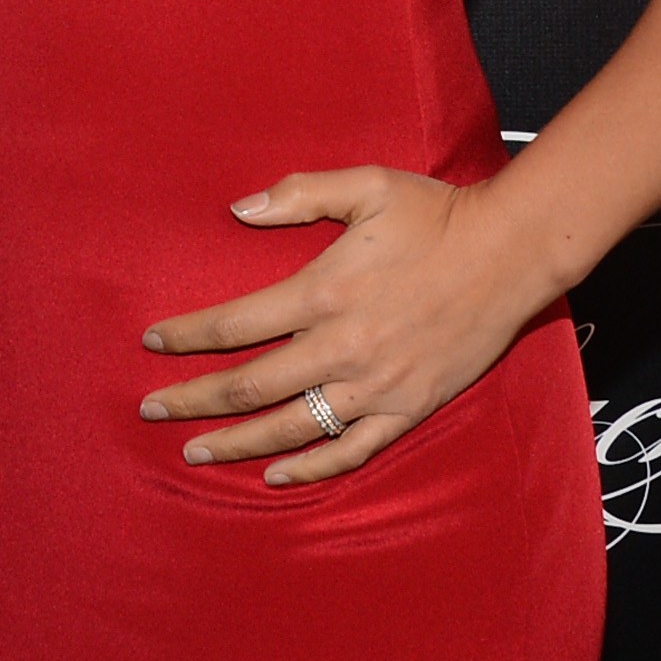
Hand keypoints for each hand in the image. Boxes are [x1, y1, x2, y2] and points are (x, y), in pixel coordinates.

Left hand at [136, 168, 549, 484]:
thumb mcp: (365, 185)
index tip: (151, 341)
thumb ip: (297, 194)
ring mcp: (376, 386)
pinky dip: (308, 467)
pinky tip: (274, 474)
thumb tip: (237, 210)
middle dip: (193, 400)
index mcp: (324, 292)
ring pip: (291, 427)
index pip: (234, 323)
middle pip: (250, 386)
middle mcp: (343, 347)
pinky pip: (349, 449)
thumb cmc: (435, 213)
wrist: (510, 254)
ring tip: (194, 450)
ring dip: (236, 443)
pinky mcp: (408, 409)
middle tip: (150, 408)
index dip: (187, 335)